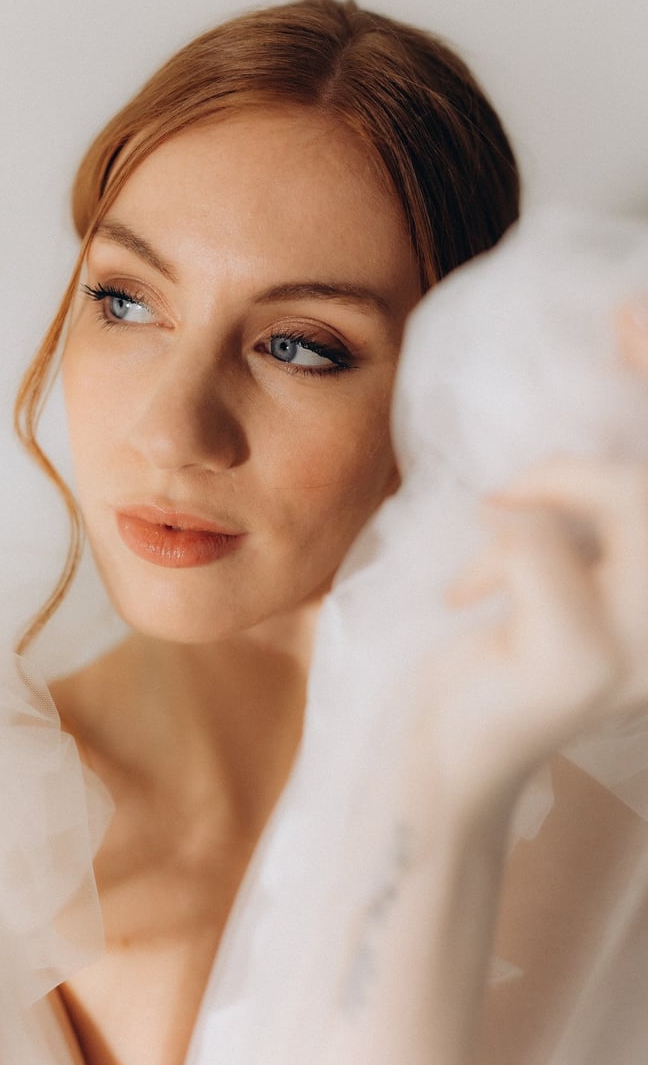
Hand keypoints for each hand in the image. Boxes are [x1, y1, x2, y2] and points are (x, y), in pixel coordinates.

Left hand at [419, 302, 647, 810]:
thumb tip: (586, 393)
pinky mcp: (584, 662)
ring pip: (635, 501)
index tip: (629, 313)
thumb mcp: (544, 561)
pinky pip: (540, 545)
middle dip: (620, 422)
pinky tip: (465, 594)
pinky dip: (495, 551)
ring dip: (550, 490)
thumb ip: (577, 505)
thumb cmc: (488, 644)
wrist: (436, 751)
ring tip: (496, 515)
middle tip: (537, 438)